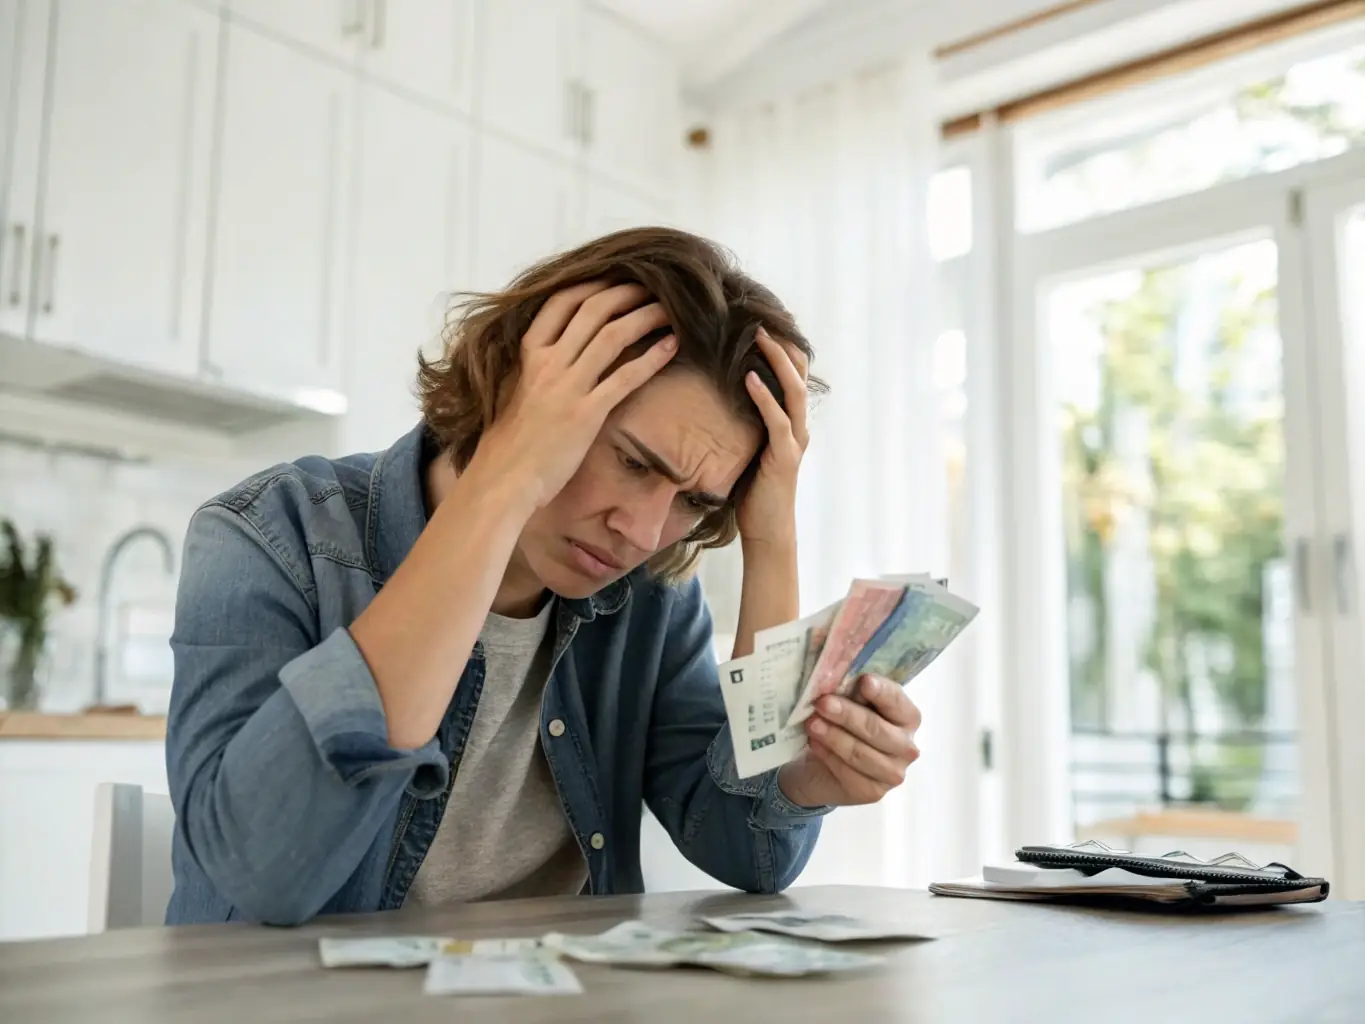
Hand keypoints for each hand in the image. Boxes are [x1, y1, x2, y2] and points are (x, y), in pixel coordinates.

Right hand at [470, 282, 676, 509]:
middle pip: (593, 311)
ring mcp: (568, 387)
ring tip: (670, 309)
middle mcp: (548, 363)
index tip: (615, 278)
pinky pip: (626, 377)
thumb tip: (558, 356)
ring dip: (645, 317)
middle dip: (626, 293)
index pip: (561, 303)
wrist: (504, 479)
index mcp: (529, 355)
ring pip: (613, 336)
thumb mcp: (516, 392)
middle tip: (652, 286)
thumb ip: (536, 369)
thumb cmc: (510, 443)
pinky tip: (672, 345)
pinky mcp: (587, 413)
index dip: (592, 285)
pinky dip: (652, 357)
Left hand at [736, 328, 808, 547]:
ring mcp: (794, 441)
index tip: (760, 320)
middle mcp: (798, 426)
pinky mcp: (784, 457)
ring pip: (794, 391)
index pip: (792, 374)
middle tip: (760, 317)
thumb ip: (742, 422)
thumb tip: (714, 395)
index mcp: (790, 421)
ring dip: (777, 361)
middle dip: (781, 344)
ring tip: (760, 336)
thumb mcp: (746, 447)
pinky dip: (765, 397)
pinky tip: (749, 378)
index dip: (781, 346)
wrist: (766, 530)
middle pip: (799, 373)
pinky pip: (778, 421)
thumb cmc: (752, 490)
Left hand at [778, 674, 921, 807]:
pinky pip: (849, 773)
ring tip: (811, 724)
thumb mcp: (847, 702)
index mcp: (907, 717)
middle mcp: (907, 746)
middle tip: (822, 703)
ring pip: (861, 753)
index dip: (881, 692)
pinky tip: (814, 744)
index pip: (897, 701)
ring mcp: (892, 773)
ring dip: (834, 736)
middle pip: (877, 729)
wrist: (822, 766)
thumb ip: (850, 688)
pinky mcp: (873, 792)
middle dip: (848, 715)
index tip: (863, 681)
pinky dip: (829, 756)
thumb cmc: (841, 725)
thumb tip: (836, 668)